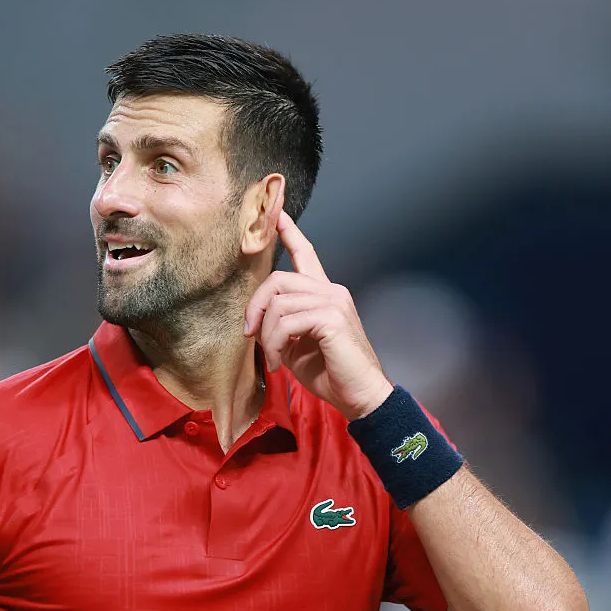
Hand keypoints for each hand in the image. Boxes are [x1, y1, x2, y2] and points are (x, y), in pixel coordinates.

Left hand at [243, 211, 393, 420]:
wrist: (360, 396)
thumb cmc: (330, 374)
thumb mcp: (295, 345)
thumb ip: (279, 325)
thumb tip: (255, 320)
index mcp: (324, 294)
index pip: (306, 253)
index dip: (289, 232)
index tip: (277, 213)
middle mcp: (331, 290)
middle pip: (278, 279)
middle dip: (255, 307)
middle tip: (250, 335)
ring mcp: (333, 301)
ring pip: (279, 303)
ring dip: (266, 336)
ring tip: (273, 358)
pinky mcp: (332, 317)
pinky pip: (286, 322)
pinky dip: (275, 344)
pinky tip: (280, 363)